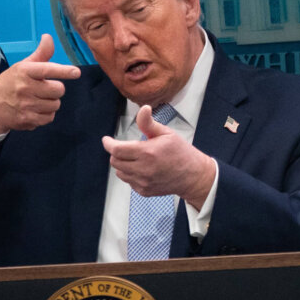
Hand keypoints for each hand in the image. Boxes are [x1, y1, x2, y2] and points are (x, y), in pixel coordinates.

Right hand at [0, 34, 80, 134]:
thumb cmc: (10, 83)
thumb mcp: (22, 67)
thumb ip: (40, 54)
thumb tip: (48, 37)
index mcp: (24, 71)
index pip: (47, 69)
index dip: (63, 71)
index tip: (76, 72)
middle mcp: (24, 87)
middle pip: (59, 89)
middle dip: (55, 89)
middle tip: (43, 89)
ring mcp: (26, 105)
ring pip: (56, 104)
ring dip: (51, 102)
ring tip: (37, 100)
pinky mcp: (28, 119)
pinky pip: (50, 117)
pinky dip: (46, 114)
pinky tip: (34, 110)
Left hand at [101, 104, 216, 207]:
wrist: (193, 176)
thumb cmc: (180, 152)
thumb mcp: (167, 133)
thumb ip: (149, 123)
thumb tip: (143, 108)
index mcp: (148, 152)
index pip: (117, 150)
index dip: (108, 144)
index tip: (107, 140)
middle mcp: (143, 169)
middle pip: (115, 161)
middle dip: (116, 153)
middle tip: (125, 148)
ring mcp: (143, 182)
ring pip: (119, 172)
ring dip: (123, 164)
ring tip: (135, 159)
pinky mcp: (144, 191)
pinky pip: (129, 181)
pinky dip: (131, 174)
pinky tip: (143, 169)